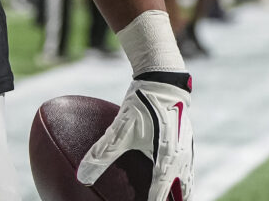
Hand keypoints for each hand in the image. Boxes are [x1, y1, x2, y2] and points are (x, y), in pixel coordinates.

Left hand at [78, 72, 194, 200]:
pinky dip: (180, 180)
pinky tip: (171, 180)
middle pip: (182, 192)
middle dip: (172, 200)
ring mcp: (187, 150)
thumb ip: (101, 154)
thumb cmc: (142, 104)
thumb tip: (81, 176)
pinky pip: (186, 168)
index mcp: (167, 158)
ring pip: (187, 181)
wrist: (163, 79)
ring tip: (169, 200)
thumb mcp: (119, 130)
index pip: (161, 191)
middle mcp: (182, 157)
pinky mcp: (186, 142)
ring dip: (179, 193)